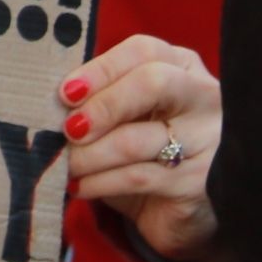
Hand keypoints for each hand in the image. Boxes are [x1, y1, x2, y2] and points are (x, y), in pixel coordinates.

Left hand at [60, 32, 224, 261]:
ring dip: (90, 154)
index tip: (66, 93)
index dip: (100, 69)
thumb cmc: (143, 151)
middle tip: (69, 129)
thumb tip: (53, 99)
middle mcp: (203, 97)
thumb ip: (99, 98)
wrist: (176, 211)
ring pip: (137, 138)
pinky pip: (137, 176)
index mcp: (182, 67)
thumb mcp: (125, 117)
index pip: (143, 51)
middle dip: (102, 105)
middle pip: (153, 82)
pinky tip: (80, 186)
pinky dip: (100, 181)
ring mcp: (208, 139)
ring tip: (66, 164)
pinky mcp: (201, 183)